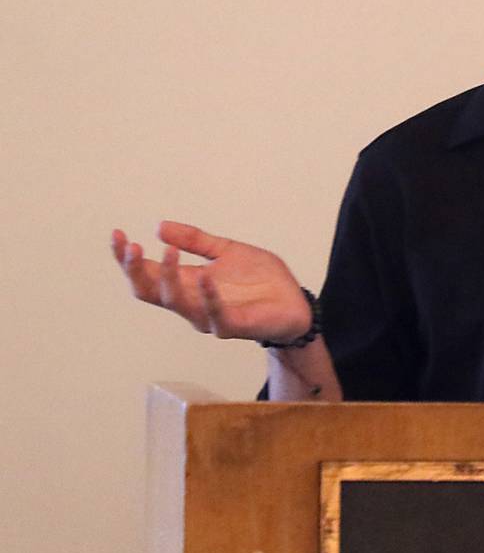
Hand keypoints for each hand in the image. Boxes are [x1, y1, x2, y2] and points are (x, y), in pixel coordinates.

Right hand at [111, 221, 311, 343]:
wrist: (295, 303)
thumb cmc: (261, 281)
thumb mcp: (227, 251)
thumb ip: (196, 241)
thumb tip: (159, 226)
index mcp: (187, 283)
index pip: (146, 274)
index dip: (127, 257)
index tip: (118, 234)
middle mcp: (191, 301)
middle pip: (149, 291)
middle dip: (135, 270)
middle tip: (131, 247)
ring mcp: (208, 316)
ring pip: (176, 303)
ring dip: (168, 278)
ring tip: (168, 252)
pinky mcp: (232, 326)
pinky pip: (214, 315)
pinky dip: (208, 296)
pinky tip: (205, 276)